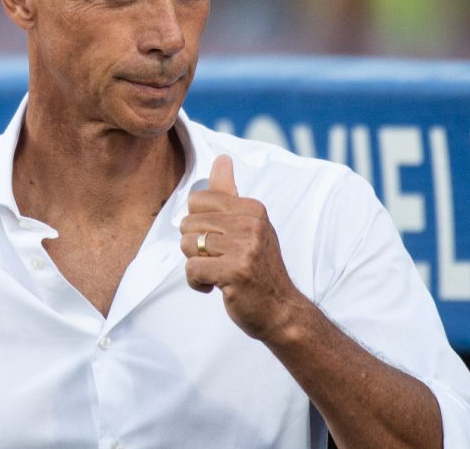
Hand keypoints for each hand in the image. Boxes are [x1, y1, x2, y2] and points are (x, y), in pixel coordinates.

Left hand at [180, 155, 304, 342]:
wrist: (280, 310)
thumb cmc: (258, 269)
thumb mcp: (249, 226)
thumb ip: (229, 193)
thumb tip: (222, 159)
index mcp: (252, 208)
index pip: (198, 200)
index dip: (199, 225)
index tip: (219, 241)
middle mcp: (251, 223)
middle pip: (189, 223)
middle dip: (195, 246)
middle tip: (219, 260)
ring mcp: (245, 247)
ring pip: (188, 245)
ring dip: (196, 265)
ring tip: (218, 273)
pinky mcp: (235, 271)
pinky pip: (192, 269)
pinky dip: (197, 283)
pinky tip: (215, 288)